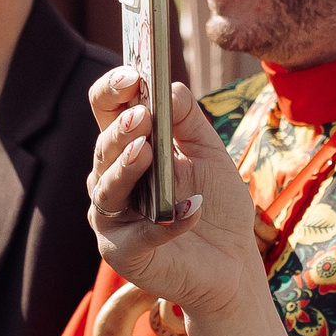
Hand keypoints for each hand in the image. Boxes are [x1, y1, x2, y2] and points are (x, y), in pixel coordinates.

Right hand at [85, 68, 260, 320]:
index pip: (107, 112)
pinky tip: (193, 207)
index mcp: (127, 148)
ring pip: (106, 190)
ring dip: (126, 169)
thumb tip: (171, 86)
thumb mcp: (210, 154)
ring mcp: (113, 219)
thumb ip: (190, 122)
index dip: (113, 91)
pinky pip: (137, 236)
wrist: (232, 262)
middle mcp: (110, 181)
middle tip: (141, 116)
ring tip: (147, 151)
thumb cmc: (215, 203)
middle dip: (121, 131)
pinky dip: (165, 223)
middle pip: (103, 149)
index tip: (132, 74)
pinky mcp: (123, 254)